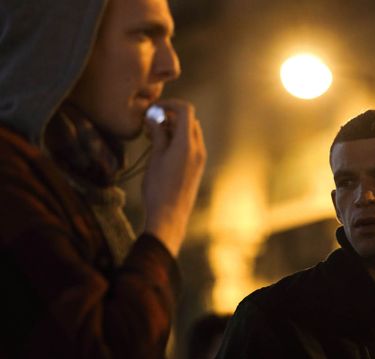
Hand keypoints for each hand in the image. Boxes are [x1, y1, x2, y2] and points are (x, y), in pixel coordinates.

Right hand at [142, 99, 205, 256]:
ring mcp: (200, 158)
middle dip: (171, 117)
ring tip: (153, 137)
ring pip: (190, 133)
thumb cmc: (158, 188)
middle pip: (189, 121)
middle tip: (151, 124)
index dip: (170, 104)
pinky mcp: (198, 167)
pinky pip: (191, 145)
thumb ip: (157, 134)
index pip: (186, 110)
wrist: (170, 216)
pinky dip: (179, 141)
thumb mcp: (155, 158)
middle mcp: (198, 149)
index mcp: (187, 144)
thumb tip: (153, 117)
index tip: (154, 109)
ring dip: (174, 129)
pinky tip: (163, 149)